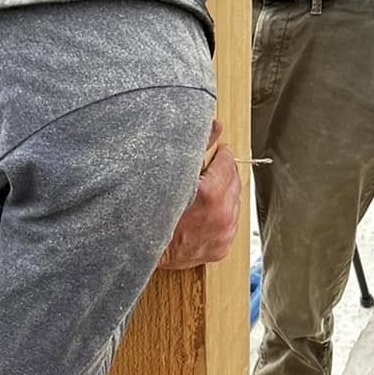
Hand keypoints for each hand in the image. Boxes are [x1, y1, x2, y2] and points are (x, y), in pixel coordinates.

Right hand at [158, 123, 240, 268]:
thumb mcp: (173, 172)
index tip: (213, 154)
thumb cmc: (149, 210)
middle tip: (207, 173)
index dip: (219, 155)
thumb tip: (216, 126)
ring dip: (223, 196)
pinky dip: (220, 216)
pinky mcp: (220, 248)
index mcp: (211, 195)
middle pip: (234, 182)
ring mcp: (222, 234)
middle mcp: (221, 216)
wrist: (139, 247)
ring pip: (233, 204)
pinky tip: (204, 213)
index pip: (227, 163)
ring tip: (203, 195)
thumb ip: (199, 147)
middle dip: (223, 174)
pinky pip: (228, 225)